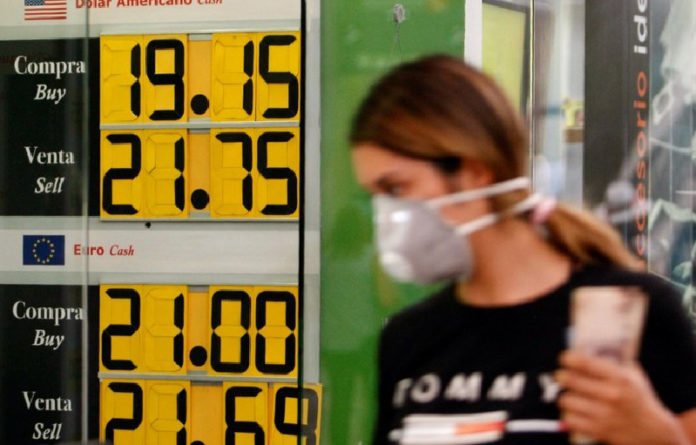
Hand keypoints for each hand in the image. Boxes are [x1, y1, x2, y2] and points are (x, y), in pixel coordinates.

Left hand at [556, 350, 688, 444]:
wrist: (654, 431)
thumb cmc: (638, 398)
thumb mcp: (632, 375)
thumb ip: (610, 362)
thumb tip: (582, 348)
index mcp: (619, 377)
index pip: (583, 362)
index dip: (569, 358)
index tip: (566, 359)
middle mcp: (611, 395)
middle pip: (569, 379)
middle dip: (563, 376)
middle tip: (564, 376)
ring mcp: (604, 414)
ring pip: (565, 400)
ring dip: (567, 397)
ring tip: (573, 396)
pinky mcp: (598, 430)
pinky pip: (569, 418)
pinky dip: (570, 414)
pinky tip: (577, 411)